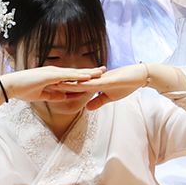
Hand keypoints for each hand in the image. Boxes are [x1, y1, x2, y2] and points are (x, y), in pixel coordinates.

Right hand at [0, 66, 105, 105]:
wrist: (9, 86)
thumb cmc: (23, 90)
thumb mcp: (42, 95)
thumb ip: (54, 95)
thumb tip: (66, 96)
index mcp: (54, 76)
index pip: (73, 76)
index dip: (85, 75)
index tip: (97, 75)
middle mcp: (55, 72)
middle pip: (77, 72)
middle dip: (91, 71)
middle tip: (105, 70)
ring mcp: (53, 72)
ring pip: (74, 72)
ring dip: (88, 72)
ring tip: (101, 72)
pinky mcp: (49, 75)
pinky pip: (67, 76)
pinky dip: (78, 76)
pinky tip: (87, 77)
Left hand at [53, 64, 183, 109]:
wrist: (141, 76)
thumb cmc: (127, 85)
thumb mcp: (110, 97)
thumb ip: (98, 101)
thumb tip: (87, 107)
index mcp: (94, 83)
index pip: (75, 85)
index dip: (62, 86)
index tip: (48, 88)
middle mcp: (95, 79)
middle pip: (74, 81)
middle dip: (59, 83)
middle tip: (44, 83)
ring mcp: (100, 78)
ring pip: (80, 81)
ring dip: (67, 82)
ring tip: (53, 83)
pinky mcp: (107, 80)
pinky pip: (93, 83)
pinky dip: (83, 84)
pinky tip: (74, 85)